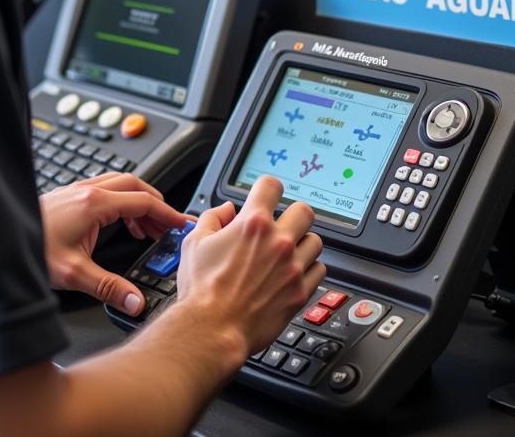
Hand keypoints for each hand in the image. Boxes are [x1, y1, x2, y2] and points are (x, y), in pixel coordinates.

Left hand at [40, 173, 189, 316]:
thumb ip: (109, 288)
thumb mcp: (73, 274)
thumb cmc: (30, 250)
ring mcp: (77, 190)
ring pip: (120, 185)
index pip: (143, 201)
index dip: (167, 213)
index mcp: (94, 204)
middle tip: (169, 225)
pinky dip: (122, 203)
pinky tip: (121, 224)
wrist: (0, 240)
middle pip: (136, 185)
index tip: (182, 224)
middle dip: (157, 204)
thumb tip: (135, 301)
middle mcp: (87, 191)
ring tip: (149, 228)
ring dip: (139, 202)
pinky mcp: (70, 196)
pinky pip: (106, 190)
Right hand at [175, 175, 324, 357]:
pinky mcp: (300, 292)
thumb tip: (226, 210)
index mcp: (253, 224)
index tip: (266, 195)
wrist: (213, 329)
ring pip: (315, 241)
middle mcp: (278, 242)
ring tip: (287, 253)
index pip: (272, 186)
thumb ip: (213, 218)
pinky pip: (319, 270)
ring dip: (302, 244)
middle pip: (304, 211)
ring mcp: (292, 267)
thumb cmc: (202, 290)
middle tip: (282, 225)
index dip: (267, 188)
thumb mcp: (195, 243)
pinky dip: (309, 269)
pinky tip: (293, 273)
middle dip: (292, 215)